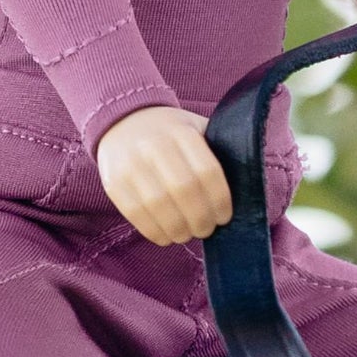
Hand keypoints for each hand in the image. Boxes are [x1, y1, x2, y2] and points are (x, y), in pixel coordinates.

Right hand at [96, 104, 231, 242]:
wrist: (122, 121)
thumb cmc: (171, 134)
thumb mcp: (196, 130)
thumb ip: (217, 153)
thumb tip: (243, 190)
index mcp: (182, 132)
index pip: (208, 172)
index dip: (220, 200)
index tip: (225, 216)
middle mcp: (153, 146)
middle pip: (183, 191)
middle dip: (201, 218)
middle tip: (207, 229)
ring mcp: (130, 164)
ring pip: (158, 206)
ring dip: (178, 229)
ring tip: (187, 233)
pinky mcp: (113, 182)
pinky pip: (135, 215)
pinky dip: (155, 232)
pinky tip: (167, 235)